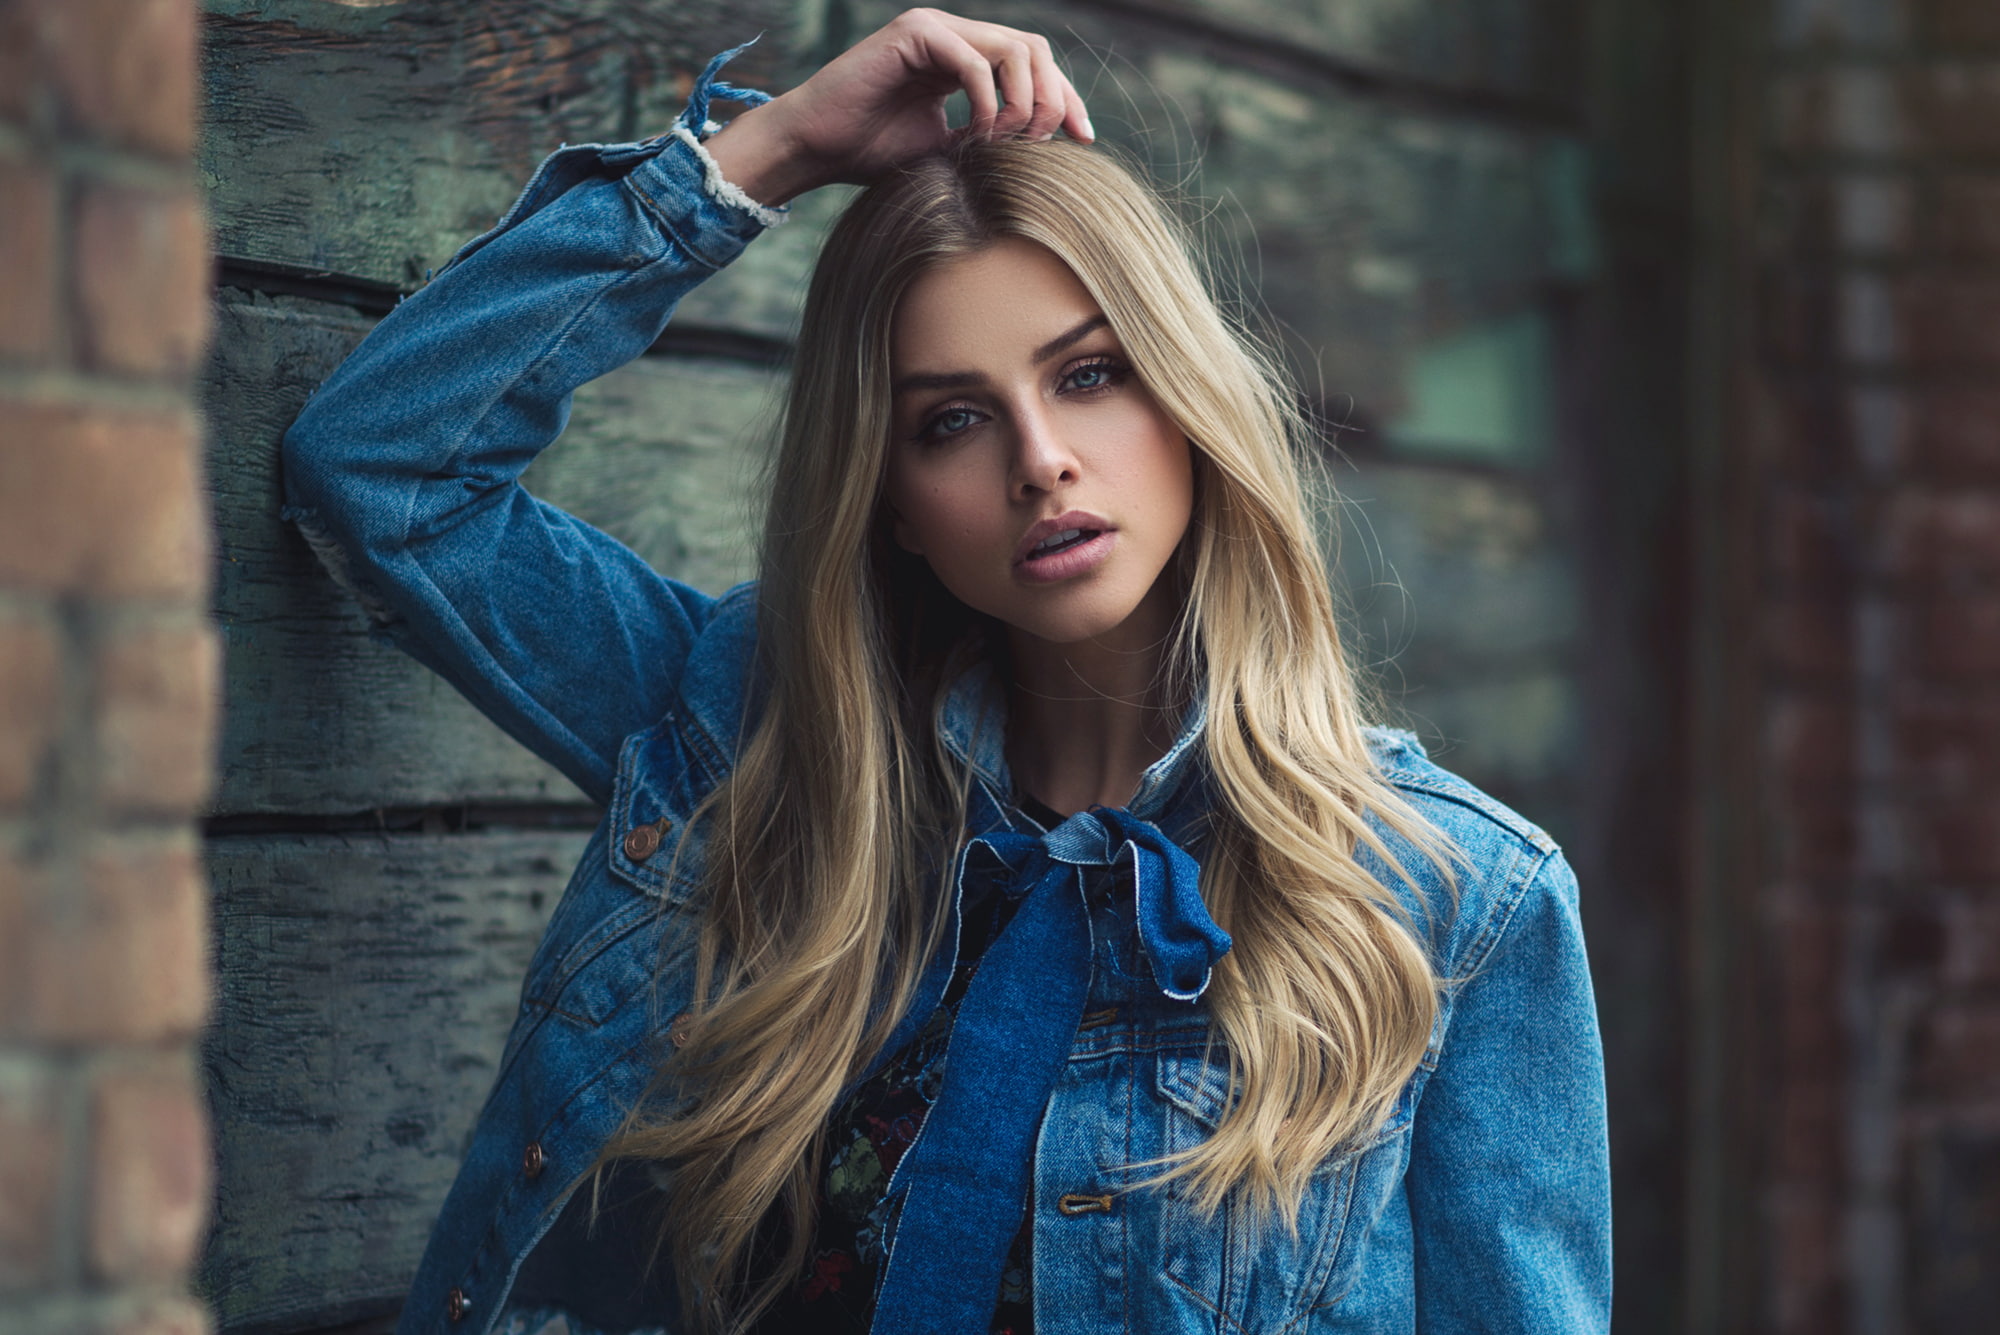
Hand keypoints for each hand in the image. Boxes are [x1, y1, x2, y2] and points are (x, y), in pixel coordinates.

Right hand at [701, 8, 1092, 206]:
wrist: (815, 149)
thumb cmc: (869, 154)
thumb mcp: (947, 150)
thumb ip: (989, 138)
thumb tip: (1042, 152)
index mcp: (964, 58)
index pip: (1034, 64)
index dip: (1064, 100)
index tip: (1083, 140)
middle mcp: (954, 36)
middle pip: (1036, 49)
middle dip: (1053, 98)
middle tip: (1043, 143)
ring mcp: (936, 30)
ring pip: (1016, 48)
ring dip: (1024, 101)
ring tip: (1008, 141)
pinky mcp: (915, 34)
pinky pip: (975, 60)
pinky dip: (988, 101)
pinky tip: (977, 135)